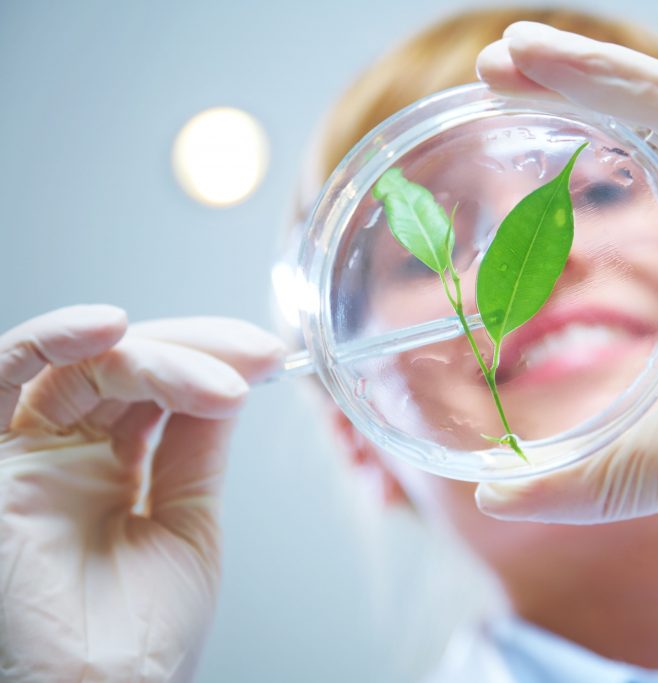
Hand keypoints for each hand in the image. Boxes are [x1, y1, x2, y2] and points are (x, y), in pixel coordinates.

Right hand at [0, 306, 283, 681]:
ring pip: (83, 365)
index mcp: (109, 466)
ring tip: (219, 375)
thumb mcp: (187, 516)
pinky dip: (53, 341)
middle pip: (125, 364)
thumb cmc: (142, 634)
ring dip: (155, 355)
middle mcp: (63, 453)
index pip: (156, 383)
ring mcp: (28, 454)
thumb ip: (194, 444)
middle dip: (197, 352)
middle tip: (255, 361)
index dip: (209, 360)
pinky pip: (6, 377)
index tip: (266, 359)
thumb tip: (226, 376)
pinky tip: (112, 328)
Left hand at [475, 1, 657, 654]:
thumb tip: (492, 500)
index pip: (633, 164)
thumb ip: (576, 481)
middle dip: (572, 84)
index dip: (570, 126)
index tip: (498, 105)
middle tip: (496, 60)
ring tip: (531, 45)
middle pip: (651, 126)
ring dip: (614, 75)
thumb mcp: (654, 464)